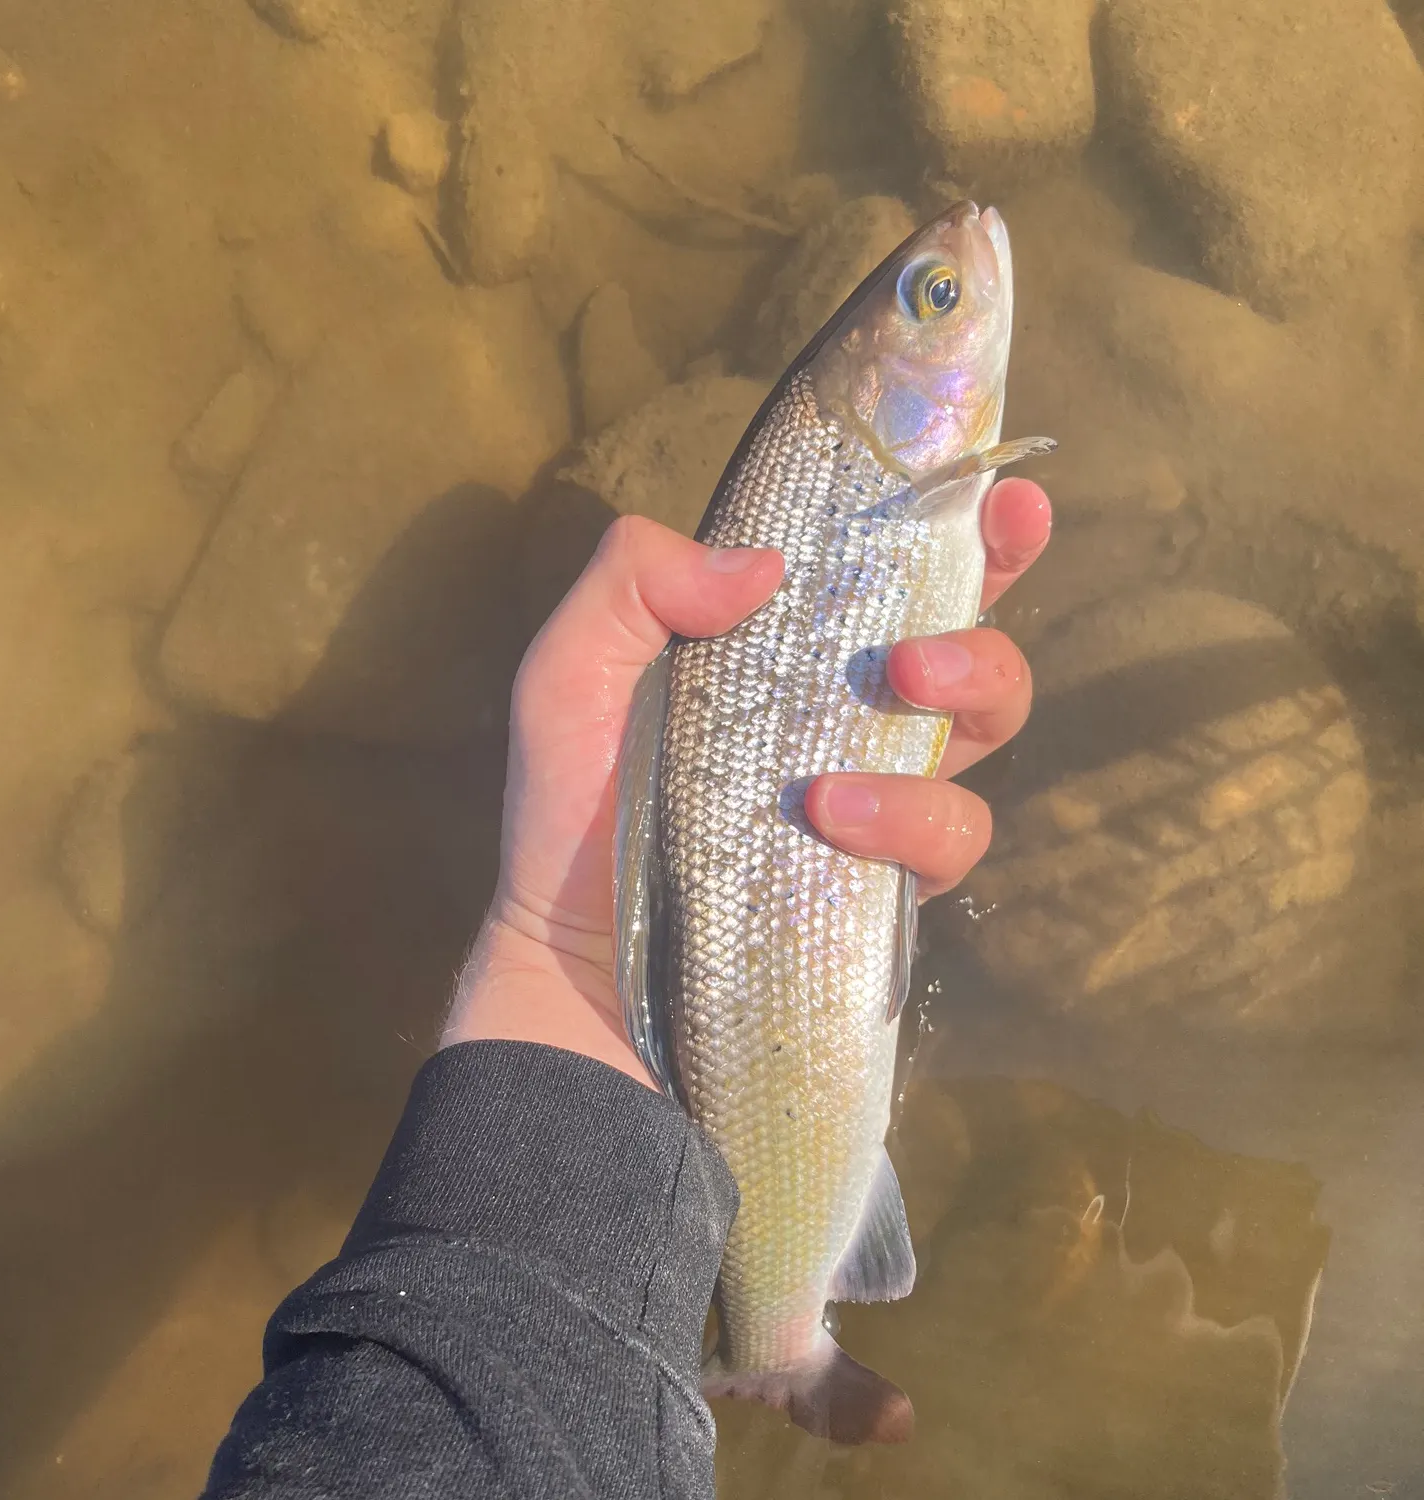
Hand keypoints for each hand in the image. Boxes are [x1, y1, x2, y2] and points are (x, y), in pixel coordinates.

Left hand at [443, 479, 1051, 1089]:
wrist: (572, 957)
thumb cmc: (570, 808)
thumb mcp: (571, 672)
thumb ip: (633, 581)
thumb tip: (764, 564)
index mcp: (786, 645)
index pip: (890, 567)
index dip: (965, 526)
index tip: (1007, 498)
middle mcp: (847, 710)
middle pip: (972, 644)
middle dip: (985, 626)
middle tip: (916, 655)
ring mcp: (879, 792)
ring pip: (986, 732)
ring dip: (952, 718)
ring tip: (841, 774)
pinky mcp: (888, 876)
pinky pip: (952, 837)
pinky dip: (908, 822)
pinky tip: (830, 822)